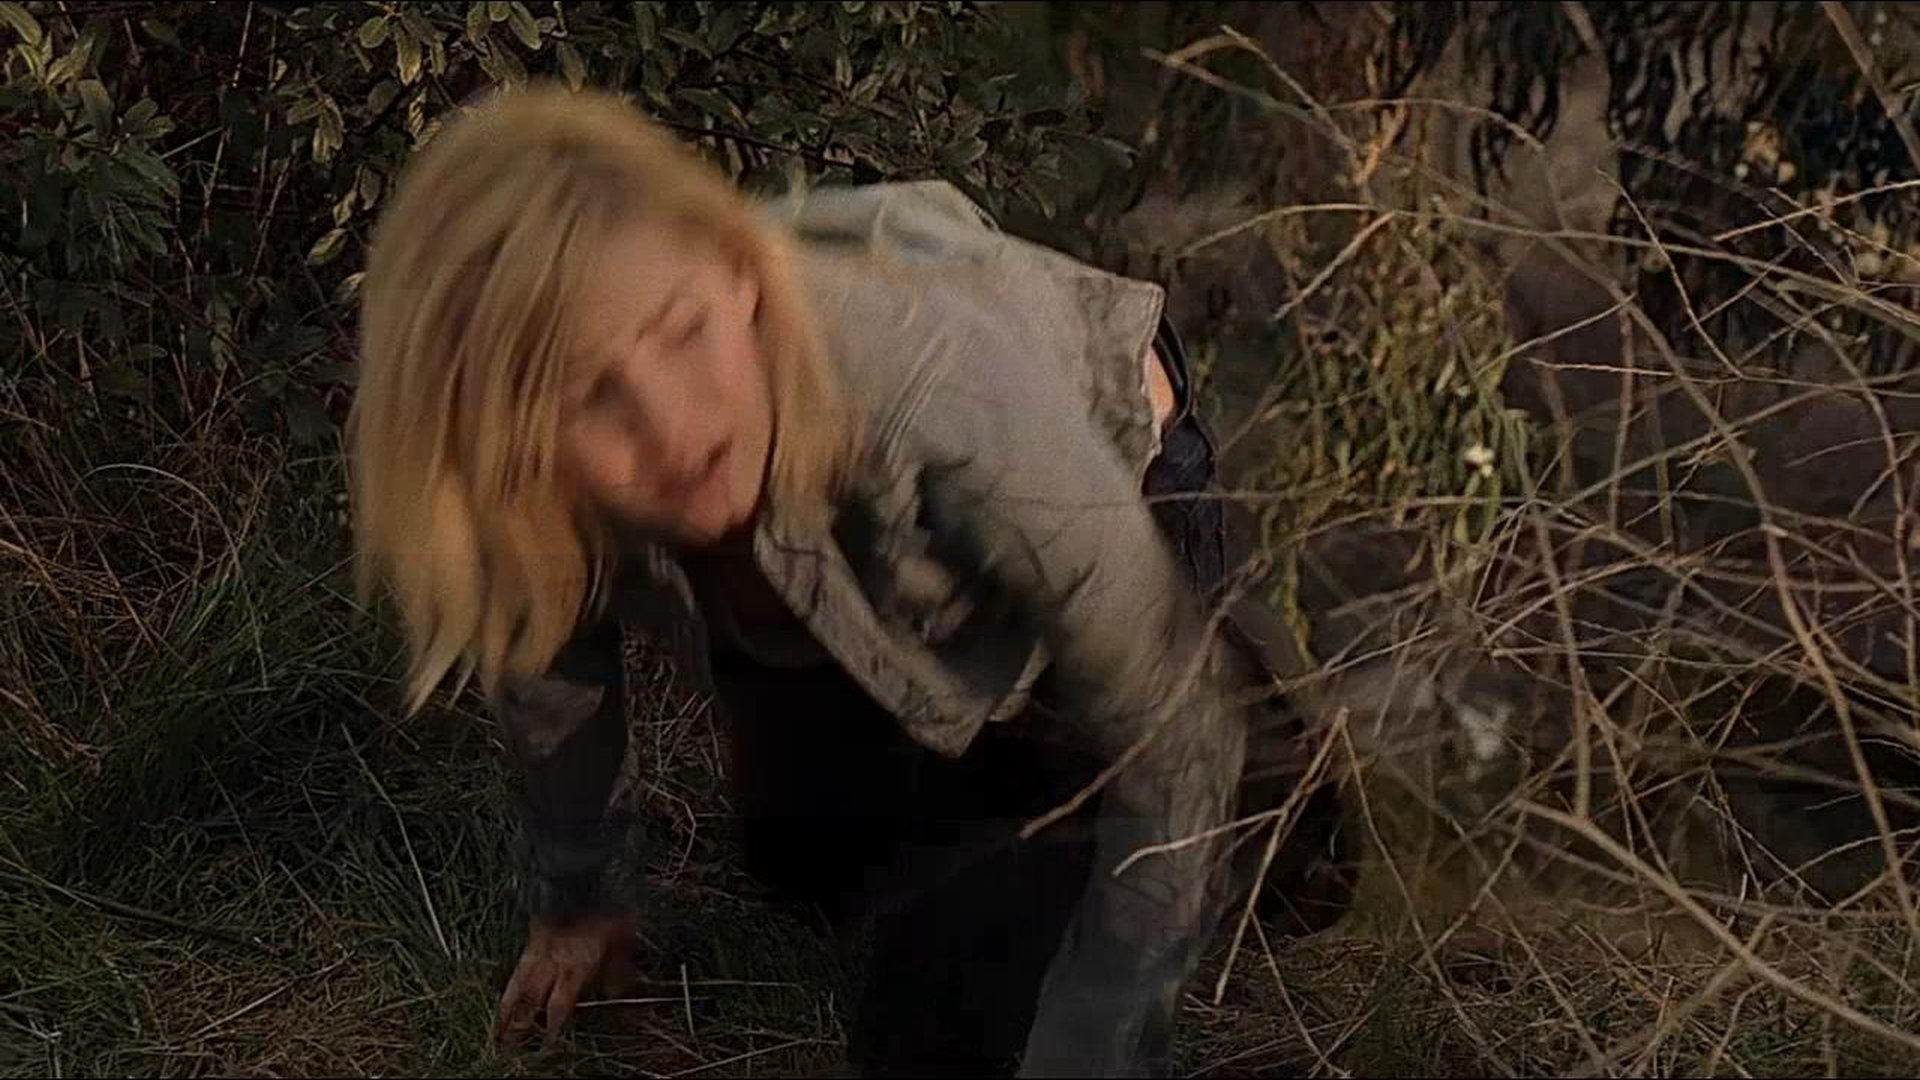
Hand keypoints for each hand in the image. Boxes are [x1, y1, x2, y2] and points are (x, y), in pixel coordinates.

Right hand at [494, 911, 635, 1046]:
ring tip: (495, 1026)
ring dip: (504, 1009)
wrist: (573, 879)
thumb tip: (616, 991)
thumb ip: (618, 969)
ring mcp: (537, 952)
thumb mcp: (622, 938)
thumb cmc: (600, 907)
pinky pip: (516, 968)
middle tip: (506, 1044)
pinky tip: (504, 992)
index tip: (547, 1044)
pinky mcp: (530, 940)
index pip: (558, 1006)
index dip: (551, 1028)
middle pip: (528, 1001)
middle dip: (517, 1026)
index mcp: (573, 967)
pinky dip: (507, 984)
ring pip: (515, 986)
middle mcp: (550, 964)